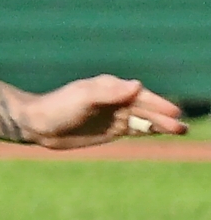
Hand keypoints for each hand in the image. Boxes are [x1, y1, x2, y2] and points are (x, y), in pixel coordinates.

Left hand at [18, 76, 188, 149]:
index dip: (157, 103)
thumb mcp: (84, 98)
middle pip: (145, 109)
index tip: (172, 112)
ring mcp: (114, 115)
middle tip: (182, 127)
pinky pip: (134, 130)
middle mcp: (115, 100)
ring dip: (161, 125)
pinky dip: (148, 131)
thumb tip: (136, 85)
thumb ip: (110, 93)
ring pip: (143, 120)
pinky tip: (161, 133)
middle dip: (164, 117)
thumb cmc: (58, 107)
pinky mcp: (110, 130)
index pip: (140, 95)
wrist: (37, 124)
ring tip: (182, 130)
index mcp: (110, 87)